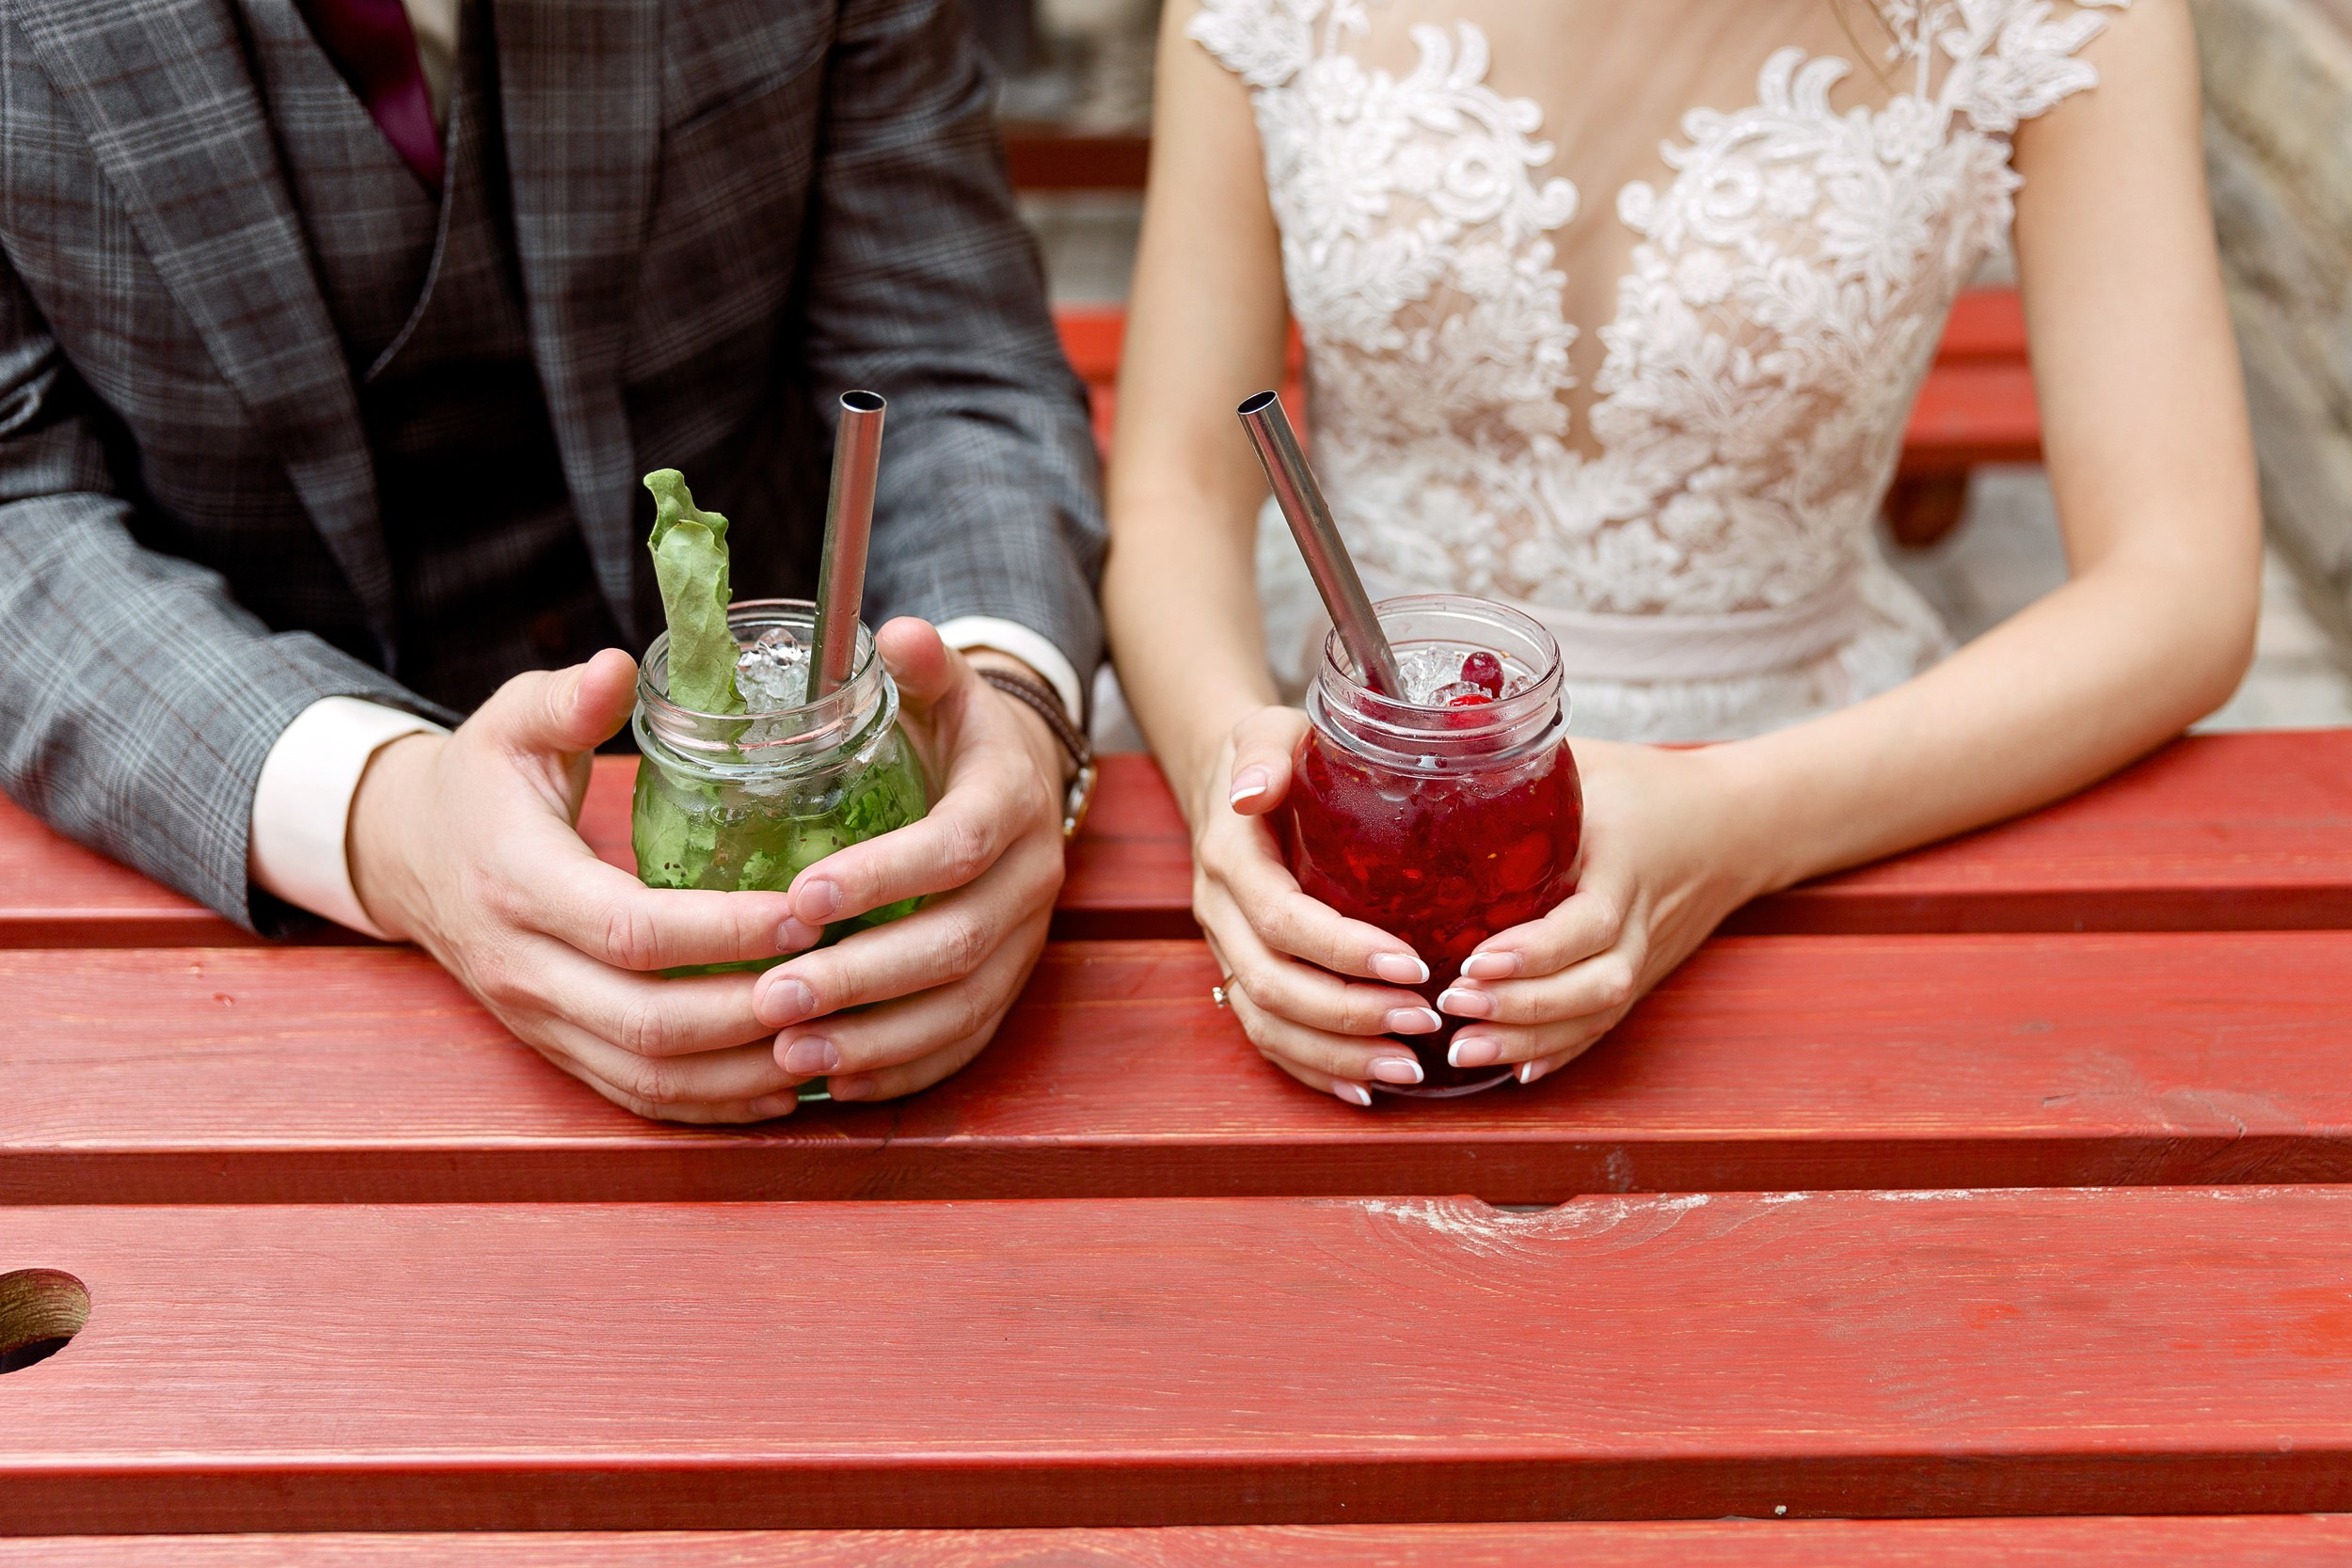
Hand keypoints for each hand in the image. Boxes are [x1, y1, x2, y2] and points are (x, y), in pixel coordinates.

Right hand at [350, 650, 808, 1122]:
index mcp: (518, 883)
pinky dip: (713, 1103)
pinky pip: (638, 1095)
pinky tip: (784, 1088)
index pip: (631, 930)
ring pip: (649, 1075)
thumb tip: (616, 669)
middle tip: (838, 986)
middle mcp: (524, 967)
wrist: (407, 855)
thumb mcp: (510, 723)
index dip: (723, 931)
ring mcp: (539, 1020)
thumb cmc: (480, 782)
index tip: (806, 913)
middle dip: (751, 1014)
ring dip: (744, 1072)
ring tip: (829, 1042)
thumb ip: (566, 700)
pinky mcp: (557, 1049)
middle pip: (648, 1022)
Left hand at [746, 620, 1069, 1101]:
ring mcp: (1026, 941)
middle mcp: (1030, 877)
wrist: (1019, 781)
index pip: (954, 847)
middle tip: (770, 995)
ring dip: (875, 1038)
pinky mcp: (1011, 986)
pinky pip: (965, 1042)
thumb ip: (920, 664)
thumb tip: (897, 631)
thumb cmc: (953, 734)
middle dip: (861, 977)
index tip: (801, 896)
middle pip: (955, 942)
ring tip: (789, 1051)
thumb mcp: (943, 688)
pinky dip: (902, 1070)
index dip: (884, 876)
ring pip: (962, 1005)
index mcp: (1010, 801)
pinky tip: (833, 1082)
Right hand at [1193, 706, 1450, 1105]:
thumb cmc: (1272, 752)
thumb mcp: (1268, 730)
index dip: (1343, 950)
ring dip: (1337, 1055)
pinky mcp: (1240, 972)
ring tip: (1409, 1067)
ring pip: (1268, 1023)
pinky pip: (1267, 1036)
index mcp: (1230, 857)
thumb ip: (1265, 752)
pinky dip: (1313, 1071)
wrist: (1227, 776)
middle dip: (1350, 1015)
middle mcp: (1220, 913)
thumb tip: (1255, 789)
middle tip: (1426, 1020)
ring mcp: (1227, 949)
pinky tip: (1366, 1089)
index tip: (1414, 963)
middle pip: (1274, 985)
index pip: (1282, 919)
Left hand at [1431, 739, 1769, 1084]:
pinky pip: (1603, 1025)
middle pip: (1595, 983)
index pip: (1589, 922)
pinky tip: (1513, 1069)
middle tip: (1453, 1009)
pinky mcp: (1641, 975)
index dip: (1535, 951)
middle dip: (1524, 1008)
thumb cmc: (1645, 784)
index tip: (1476, 960)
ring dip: (1530, 1039)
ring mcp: (1645, 955)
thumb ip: (1520, 765)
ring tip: (1462, 1049)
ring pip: (1597, 1013)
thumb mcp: (1587, 761)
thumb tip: (1432, 753)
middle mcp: (1641, 919)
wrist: (1734, 824)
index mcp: (1625, 862)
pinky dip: (1560, 1051)